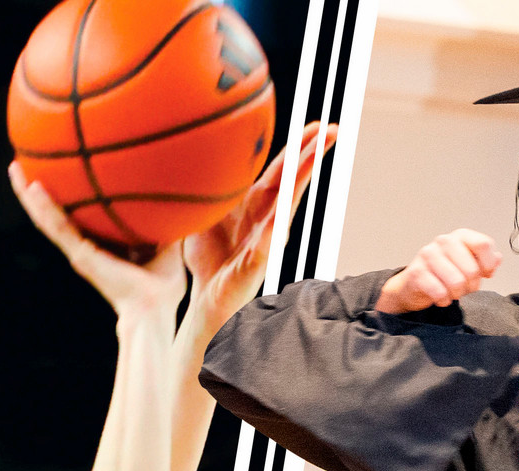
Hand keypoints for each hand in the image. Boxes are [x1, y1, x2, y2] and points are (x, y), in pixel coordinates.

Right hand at [9, 163, 185, 321]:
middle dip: (39, 190)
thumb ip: (166, 224)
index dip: (68, 196)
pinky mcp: (80, 256)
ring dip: (29, 194)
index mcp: (100, 246)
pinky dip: (43, 207)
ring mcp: (79, 251)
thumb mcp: (166, 246)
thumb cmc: (161, 286)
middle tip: (23, 163)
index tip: (60, 170)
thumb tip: (180, 199)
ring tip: (15, 167)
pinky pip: (57, 228)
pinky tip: (32, 187)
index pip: (78, 216)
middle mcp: (85, 247)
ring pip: (47, 219)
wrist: (153, 309)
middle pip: (56, 214)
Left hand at [185, 122, 339, 336]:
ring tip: (313, 160)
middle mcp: (267, 219)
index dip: (298, 146)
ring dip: (300, 183)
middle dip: (312, 155)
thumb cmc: (208, 258)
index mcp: (254, 203)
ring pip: (286, 207)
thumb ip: (204, 188)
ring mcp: (266, 241)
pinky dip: (273, 229)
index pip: (280, 169)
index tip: (317, 123)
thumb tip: (184, 153)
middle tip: (333, 129)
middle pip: (292, 181)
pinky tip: (280, 215)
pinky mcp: (256, 265)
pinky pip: (266, 243)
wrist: (207, 298)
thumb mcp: (200, 213)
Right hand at [375, 229, 501, 313]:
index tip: (484, 273)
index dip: (488, 265)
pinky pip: (440, 292)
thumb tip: (498, 258)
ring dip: (457, 294)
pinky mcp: (417, 271)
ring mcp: (429, 254)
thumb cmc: (446, 273)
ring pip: (456, 282)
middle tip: (464, 288)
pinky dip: (443, 300)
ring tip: (451, 292)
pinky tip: (440, 297)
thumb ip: (487, 261)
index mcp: (461, 236)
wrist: (415, 283)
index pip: (484, 245)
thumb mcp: (470, 265)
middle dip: (471, 286)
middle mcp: (444, 241)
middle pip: (472, 269)